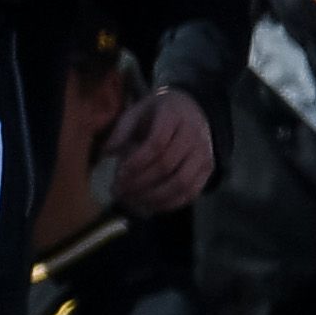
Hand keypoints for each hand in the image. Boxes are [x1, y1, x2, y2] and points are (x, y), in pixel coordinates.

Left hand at [98, 85, 213, 213]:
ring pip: (181, 183)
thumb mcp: (135, 111)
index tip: (117, 175)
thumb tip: (107, 153)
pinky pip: (191, 192)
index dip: (136, 163)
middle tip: (118, 191)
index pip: (156, 143)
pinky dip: (169, 203)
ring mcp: (204, 153)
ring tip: (130, 200)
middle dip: (139, 183)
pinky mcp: (208, 169)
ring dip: (153, 197)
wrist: (188, 109)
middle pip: (167, 166)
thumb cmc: (155, 113)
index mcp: (174, 115)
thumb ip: (121, 130)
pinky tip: (149, 205)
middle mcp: (194, 134)